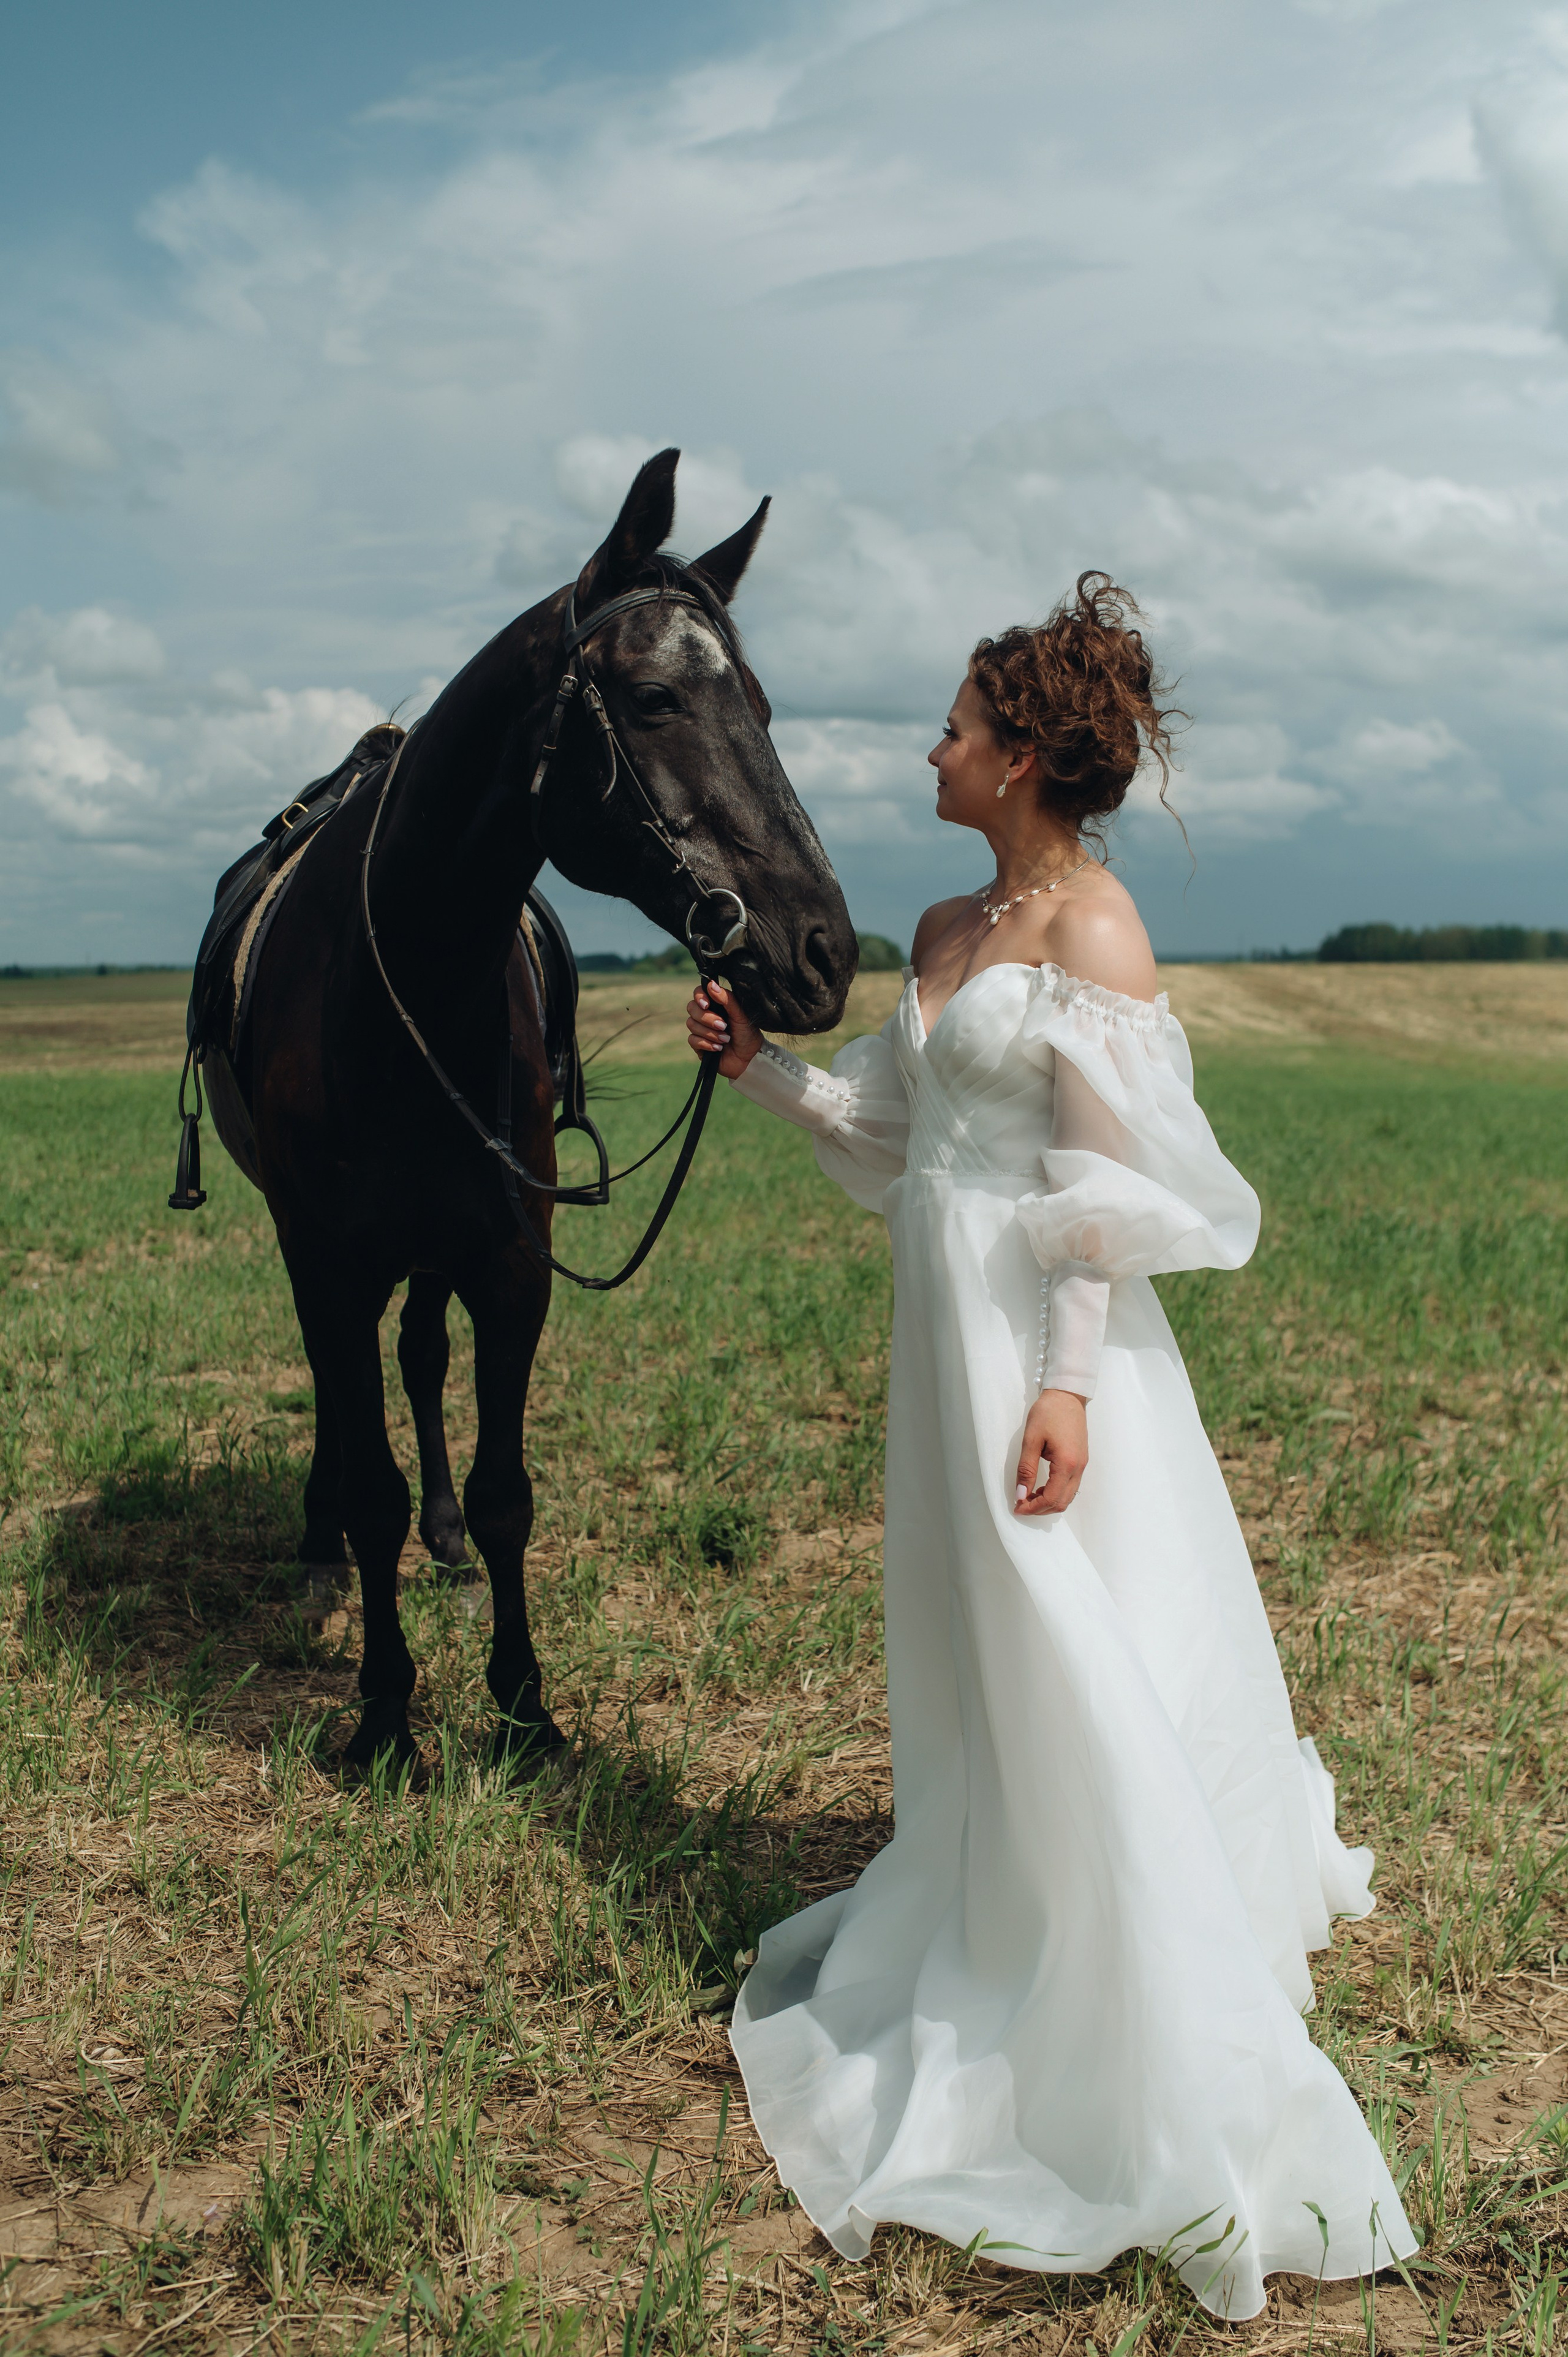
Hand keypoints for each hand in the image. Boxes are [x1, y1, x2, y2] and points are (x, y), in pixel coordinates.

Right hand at [685, 977, 762, 1080]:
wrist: (750, 1059)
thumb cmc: (748, 1034)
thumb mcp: (741, 1014)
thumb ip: (727, 999)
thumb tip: (711, 984)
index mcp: (716, 1004)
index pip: (698, 993)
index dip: (699, 997)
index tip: (707, 1004)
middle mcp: (706, 1015)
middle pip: (691, 1008)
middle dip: (707, 1018)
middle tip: (723, 1025)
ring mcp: (701, 1030)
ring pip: (691, 1024)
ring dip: (710, 1033)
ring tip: (725, 1039)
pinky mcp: (699, 1045)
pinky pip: (692, 1040)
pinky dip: (706, 1044)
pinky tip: (718, 1048)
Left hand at [1014, 1389, 1087, 1515]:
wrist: (1066, 1395)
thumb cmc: (1048, 1412)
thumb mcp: (1031, 1440)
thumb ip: (1026, 1469)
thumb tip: (1020, 1494)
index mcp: (1067, 1463)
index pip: (1051, 1498)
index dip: (1033, 1507)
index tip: (1017, 1507)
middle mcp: (1078, 1468)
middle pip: (1062, 1502)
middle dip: (1041, 1509)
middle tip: (1021, 1505)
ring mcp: (1082, 1465)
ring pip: (1068, 1496)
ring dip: (1049, 1502)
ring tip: (1029, 1496)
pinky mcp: (1081, 1461)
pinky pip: (1070, 1486)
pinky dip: (1056, 1492)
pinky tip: (1041, 1486)